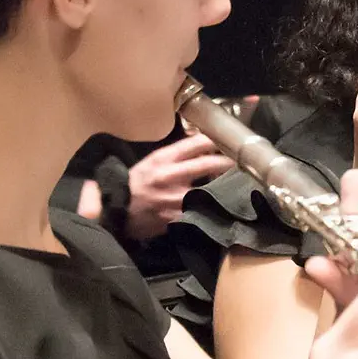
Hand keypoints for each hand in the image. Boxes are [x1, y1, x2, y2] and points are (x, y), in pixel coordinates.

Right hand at [124, 130, 241, 241]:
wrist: (116, 208)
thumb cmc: (136, 182)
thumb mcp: (153, 161)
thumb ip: (177, 155)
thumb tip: (204, 146)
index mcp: (164, 159)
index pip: (195, 143)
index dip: (216, 141)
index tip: (231, 141)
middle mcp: (169, 176)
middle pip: (206, 165)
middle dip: (226, 162)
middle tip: (241, 162)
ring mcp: (173, 199)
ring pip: (207, 191)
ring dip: (223, 188)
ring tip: (237, 185)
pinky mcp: (175, 217)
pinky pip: (198, 213)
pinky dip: (210, 210)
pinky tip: (221, 209)